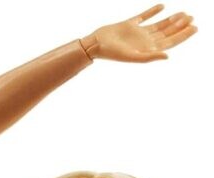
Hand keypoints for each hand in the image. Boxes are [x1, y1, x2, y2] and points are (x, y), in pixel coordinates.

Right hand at [81, 4, 197, 62]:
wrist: (95, 44)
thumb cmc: (112, 53)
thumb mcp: (132, 56)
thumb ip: (150, 57)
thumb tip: (167, 56)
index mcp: (146, 49)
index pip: (169, 42)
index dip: (183, 35)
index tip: (195, 27)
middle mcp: (144, 41)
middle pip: (166, 33)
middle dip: (179, 26)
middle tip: (191, 17)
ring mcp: (137, 33)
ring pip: (158, 25)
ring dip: (170, 20)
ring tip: (183, 14)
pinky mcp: (129, 24)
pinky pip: (144, 16)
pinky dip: (153, 11)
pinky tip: (162, 6)